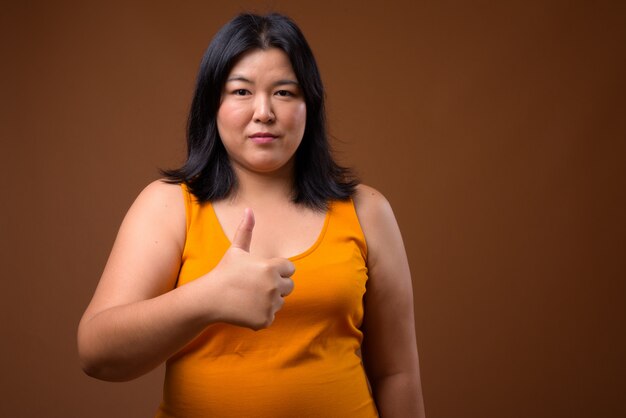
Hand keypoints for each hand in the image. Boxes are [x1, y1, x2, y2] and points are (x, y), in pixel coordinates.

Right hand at [207, 208, 294, 329]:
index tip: (260, 273)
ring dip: (269, 301)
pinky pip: (271, 316)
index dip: (276, 270)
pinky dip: (261, 315)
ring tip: (248, 297)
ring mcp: (270, 304)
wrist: (210, 298)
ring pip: (280, 302)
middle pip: (289, 287)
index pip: (290, 269)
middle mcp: (274, 286)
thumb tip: (249, 209)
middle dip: (277, 286)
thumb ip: (246, 230)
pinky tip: (246, 309)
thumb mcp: (236, 250)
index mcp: (272, 267)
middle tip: (255, 286)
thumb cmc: (224, 272)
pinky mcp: (265, 320)